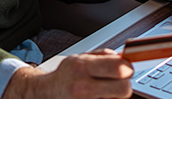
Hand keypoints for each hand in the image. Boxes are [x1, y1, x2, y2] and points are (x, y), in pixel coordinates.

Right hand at [2, 49, 133, 98]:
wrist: (44, 95)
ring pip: (118, 102)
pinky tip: (99, 101)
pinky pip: (109, 109)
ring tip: (103, 93)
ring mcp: (85, 105)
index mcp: (82, 68)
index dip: (127, 68)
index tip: (126, 68)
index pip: (118, 69)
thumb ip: (102, 56)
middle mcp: (83, 87)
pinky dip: (108, 104)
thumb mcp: (79, 58)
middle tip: (117, 82)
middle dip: (124, 85)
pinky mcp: (87, 116)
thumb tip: (123, 58)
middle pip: (124, 89)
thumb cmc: (64, 76)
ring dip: (115, 98)